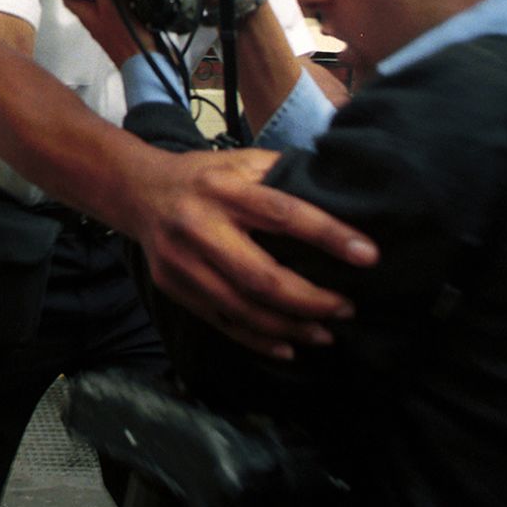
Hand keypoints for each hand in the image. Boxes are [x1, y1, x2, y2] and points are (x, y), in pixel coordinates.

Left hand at [62, 0, 153, 64]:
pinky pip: (116, 13)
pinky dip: (120, 3)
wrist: (144, 63)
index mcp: (86, 15)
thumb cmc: (125, 41)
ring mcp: (107, 26)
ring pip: (101, 6)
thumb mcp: (110, 6)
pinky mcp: (121, 30)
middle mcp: (94, 21)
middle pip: (85, 0)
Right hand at [118, 146, 377, 359]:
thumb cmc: (203, 175)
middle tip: (347, 308)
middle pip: (261, 276)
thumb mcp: (241, 161)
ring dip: (289, 327)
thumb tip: (341, 195)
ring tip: (326, 334)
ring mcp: (183, 262)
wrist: (137, 191)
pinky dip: (258, 340)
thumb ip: (282, 175)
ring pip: (242, 308)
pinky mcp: (174, 288)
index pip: (284, 214)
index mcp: (225, 189)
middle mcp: (200, 227)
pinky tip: (288, 346)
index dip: (328, 236)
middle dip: (311, 299)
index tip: (368, 256)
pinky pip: (221, 322)